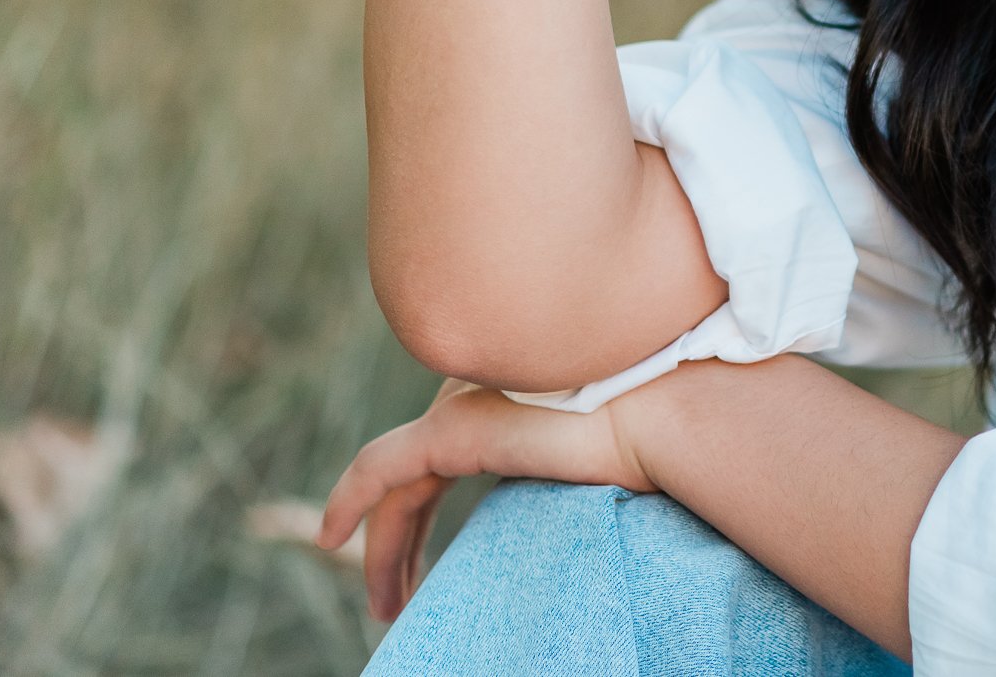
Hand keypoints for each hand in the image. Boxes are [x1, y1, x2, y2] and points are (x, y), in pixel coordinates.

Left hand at [318, 378, 654, 620]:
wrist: (664, 419)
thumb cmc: (652, 440)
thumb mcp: (593, 459)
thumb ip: (554, 470)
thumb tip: (552, 504)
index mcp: (510, 396)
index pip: (443, 459)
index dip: (423, 518)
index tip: (418, 570)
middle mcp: (480, 389)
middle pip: (418, 479)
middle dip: (401, 542)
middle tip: (394, 600)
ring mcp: (464, 403)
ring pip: (399, 486)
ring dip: (383, 548)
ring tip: (385, 606)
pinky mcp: (453, 425)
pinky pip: (380, 469)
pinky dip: (349, 501)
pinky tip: (330, 538)